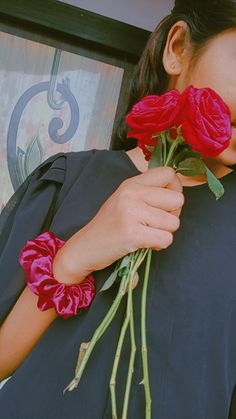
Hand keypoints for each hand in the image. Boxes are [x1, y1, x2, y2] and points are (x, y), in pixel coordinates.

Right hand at [53, 167, 183, 283]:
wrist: (86, 246)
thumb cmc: (110, 225)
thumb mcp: (126, 199)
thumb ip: (148, 192)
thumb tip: (177, 194)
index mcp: (132, 183)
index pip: (168, 173)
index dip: (175, 189)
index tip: (166, 203)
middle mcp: (132, 193)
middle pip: (178, 200)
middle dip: (173, 215)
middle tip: (155, 223)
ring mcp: (131, 212)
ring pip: (174, 222)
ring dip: (165, 232)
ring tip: (147, 233)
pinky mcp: (132, 233)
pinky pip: (166, 239)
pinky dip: (159, 245)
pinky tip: (145, 243)